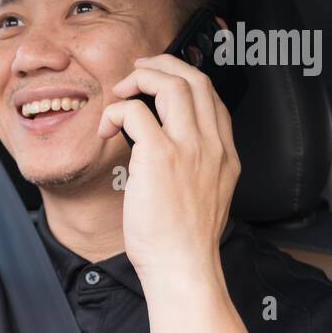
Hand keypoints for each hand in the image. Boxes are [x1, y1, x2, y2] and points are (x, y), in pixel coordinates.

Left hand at [96, 54, 239, 289]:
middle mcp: (212, 145)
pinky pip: (134, 111)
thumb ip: (196, 168)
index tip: (160, 81)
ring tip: (119, 92)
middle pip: (195, 79)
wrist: (183, 266)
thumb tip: (166, 153)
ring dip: (139, 78)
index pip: (212, 97)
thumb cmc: (184, 241)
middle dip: (162, 65)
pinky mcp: (159, 156)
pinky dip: (115, 112)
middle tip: (136, 71)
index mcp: (225, 154)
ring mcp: (188, 147)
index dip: (185, 79)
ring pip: (170, 84)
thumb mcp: (206, 196)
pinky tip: (106, 130)